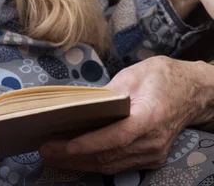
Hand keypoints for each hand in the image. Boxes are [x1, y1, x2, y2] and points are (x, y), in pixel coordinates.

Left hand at [39, 56, 213, 173]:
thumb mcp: (134, 74)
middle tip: (46, 150)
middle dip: (74, 156)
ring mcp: (152, 153)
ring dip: (81, 163)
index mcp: (148, 116)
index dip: (88, 144)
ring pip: (111, 165)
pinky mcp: (150, 157)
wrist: (193, 92)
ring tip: (53, 155)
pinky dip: (96, 161)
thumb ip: (109, 92)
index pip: (115, 137)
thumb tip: (83, 105)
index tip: (63, 145)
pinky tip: (76, 157)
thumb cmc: (163, 77)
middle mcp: (151, 141)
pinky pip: (119, 164)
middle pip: (108, 156)